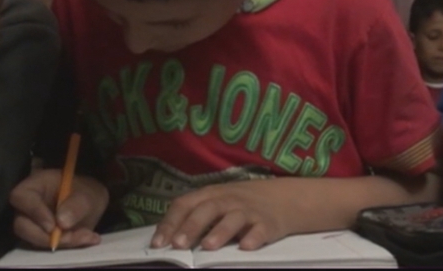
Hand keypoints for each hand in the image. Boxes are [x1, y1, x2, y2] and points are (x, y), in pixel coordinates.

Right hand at [10, 169, 108, 249]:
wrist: (91, 205)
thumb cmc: (86, 192)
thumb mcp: (88, 195)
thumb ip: (77, 205)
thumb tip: (61, 222)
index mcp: (35, 185)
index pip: (21, 197)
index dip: (34, 212)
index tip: (53, 226)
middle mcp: (27, 205)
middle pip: (22, 225)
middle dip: (46, 237)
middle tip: (71, 237)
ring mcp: (30, 223)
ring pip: (33, 240)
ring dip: (61, 242)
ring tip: (87, 235)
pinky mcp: (38, 237)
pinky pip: (45, 247)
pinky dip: (67, 246)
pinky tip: (88, 238)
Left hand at [151, 180, 289, 250]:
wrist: (284, 199)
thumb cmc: (241, 204)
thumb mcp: (218, 202)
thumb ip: (196, 216)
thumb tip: (166, 240)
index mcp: (211, 195)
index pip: (185, 204)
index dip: (170, 223)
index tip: (158, 244)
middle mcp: (229, 200)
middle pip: (208, 209)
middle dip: (191, 227)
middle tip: (178, 245)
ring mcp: (249, 211)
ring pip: (233, 218)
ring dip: (220, 232)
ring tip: (208, 246)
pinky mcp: (268, 223)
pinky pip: (260, 229)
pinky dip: (254, 237)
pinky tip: (246, 246)